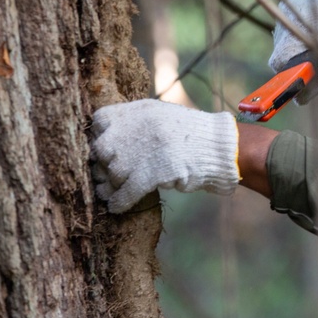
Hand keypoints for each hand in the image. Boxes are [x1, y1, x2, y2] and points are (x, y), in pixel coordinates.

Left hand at [90, 99, 239, 212]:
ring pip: (112, 173)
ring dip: (109, 185)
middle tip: (107, 171)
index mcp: (139, 111)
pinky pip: (125, 193)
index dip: (100, 134)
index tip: (106, 145)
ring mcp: (142, 152)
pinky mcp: (150, 175)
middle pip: (102, 149)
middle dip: (103, 162)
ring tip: (107, 191)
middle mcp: (136, 128)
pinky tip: (115, 207)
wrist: (216, 147)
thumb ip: (135, 120)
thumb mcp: (161, 114)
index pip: (100, 119)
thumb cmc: (189, 132)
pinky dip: (118, 202)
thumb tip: (107, 134)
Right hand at [269, 0, 317, 102]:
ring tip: (315, 44)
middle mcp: (289, 16)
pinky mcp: (289, 1)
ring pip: (282, 38)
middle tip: (310, 64)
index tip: (295, 80)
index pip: (279, 61)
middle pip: (279, 50)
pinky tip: (311, 32)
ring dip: (295, 46)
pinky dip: (297, 33)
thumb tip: (298, 98)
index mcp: (300, 32)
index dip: (286, 74)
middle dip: (293, 61)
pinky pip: (287, 26)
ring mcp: (287, 7)